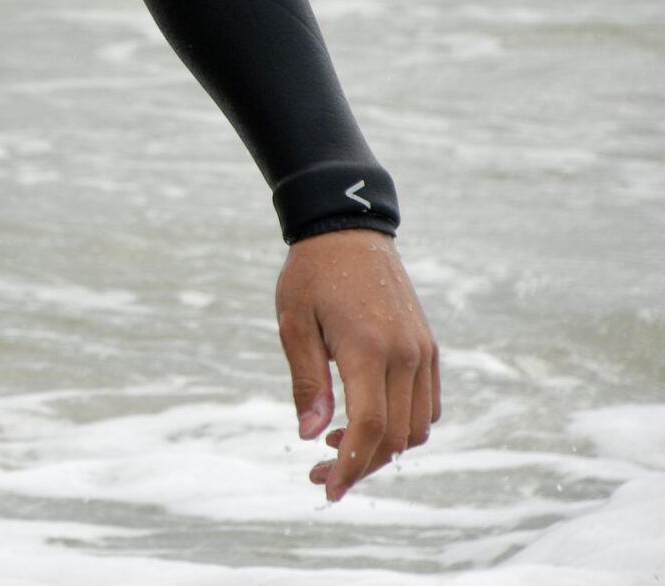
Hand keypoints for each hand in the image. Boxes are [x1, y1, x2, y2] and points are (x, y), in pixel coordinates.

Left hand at [276, 228, 438, 500]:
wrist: (348, 233)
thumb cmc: (311, 276)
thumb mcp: (293, 324)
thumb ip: (307, 382)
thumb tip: (309, 434)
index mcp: (369, 349)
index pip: (369, 428)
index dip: (350, 465)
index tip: (328, 489)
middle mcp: (406, 355)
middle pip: (396, 437)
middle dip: (360, 464)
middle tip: (320, 473)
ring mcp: (423, 353)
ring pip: (418, 427)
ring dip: (383, 449)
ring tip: (336, 445)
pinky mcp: (429, 349)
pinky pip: (428, 405)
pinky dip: (403, 426)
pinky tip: (365, 421)